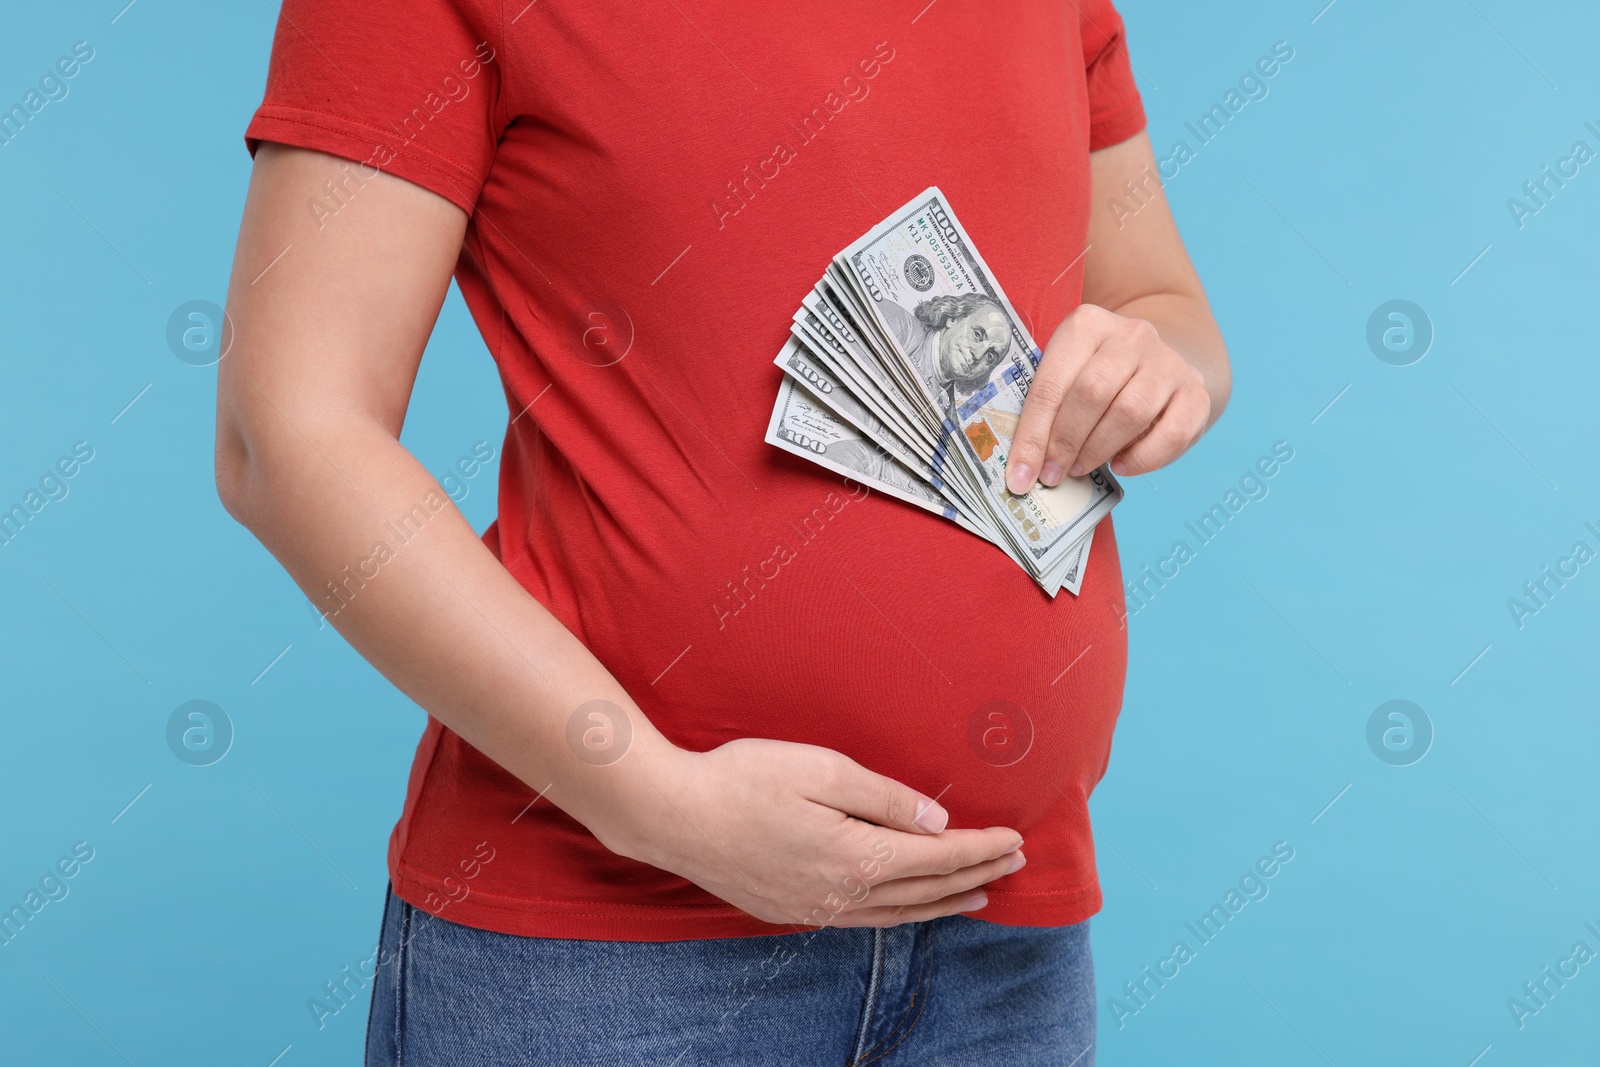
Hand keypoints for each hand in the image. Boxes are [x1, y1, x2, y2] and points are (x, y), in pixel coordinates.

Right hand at [607, 738, 1024, 927]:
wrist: (671, 815)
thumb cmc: (742, 779)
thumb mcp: (820, 768)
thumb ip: (883, 797)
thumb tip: (935, 821)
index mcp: (854, 855)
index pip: (937, 858)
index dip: (980, 849)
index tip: (1015, 839)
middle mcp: (840, 892)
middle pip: (925, 892)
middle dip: (975, 877)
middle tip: (1013, 865)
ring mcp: (814, 906)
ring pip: (897, 914)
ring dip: (943, 904)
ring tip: (978, 895)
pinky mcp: (791, 909)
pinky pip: (865, 920)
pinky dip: (901, 915)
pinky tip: (908, 907)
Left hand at [1005, 304, 1210, 492]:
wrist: (1155, 362)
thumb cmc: (1096, 375)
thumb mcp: (1067, 374)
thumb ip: (1047, 408)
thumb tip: (1025, 465)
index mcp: (1087, 325)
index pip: (1052, 382)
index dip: (1033, 434)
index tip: (1020, 474)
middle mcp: (1132, 336)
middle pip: (1092, 392)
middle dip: (1066, 442)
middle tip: (1053, 473)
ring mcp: (1168, 362)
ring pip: (1130, 412)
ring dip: (1099, 450)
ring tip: (1081, 467)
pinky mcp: (1195, 392)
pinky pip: (1171, 434)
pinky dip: (1142, 459)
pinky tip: (1121, 465)